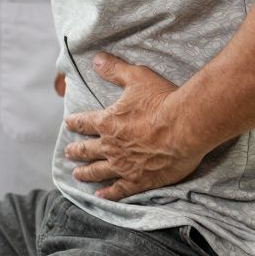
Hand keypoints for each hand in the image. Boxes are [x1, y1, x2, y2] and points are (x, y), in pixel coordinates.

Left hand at [63, 53, 205, 199]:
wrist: (186, 125)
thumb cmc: (162, 100)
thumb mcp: (136, 77)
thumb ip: (114, 69)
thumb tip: (96, 59)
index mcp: (107, 122)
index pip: (85, 122)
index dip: (75, 123)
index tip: (68, 124)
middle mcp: (111, 146)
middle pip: (87, 150)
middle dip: (76, 151)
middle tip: (68, 153)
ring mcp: (124, 165)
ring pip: (98, 171)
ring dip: (86, 173)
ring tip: (77, 175)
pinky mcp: (140, 180)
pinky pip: (120, 190)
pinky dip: (109, 193)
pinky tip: (101, 196)